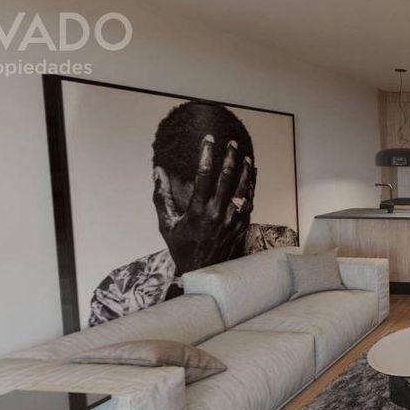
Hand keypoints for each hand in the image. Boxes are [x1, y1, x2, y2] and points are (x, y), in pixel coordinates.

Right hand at [153, 135, 254, 274]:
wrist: (201, 270)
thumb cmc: (181, 246)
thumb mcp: (166, 223)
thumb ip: (162, 196)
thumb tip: (158, 171)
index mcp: (198, 210)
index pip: (204, 175)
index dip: (206, 154)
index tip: (208, 140)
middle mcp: (217, 213)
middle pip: (227, 178)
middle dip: (230, 157)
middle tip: (231, 144)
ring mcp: (231, 220)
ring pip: (242, 189)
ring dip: (245, 171)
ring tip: (246, 157)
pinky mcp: (241, 225)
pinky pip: (249, 202)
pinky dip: (251, 187)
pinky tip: (252, 176)